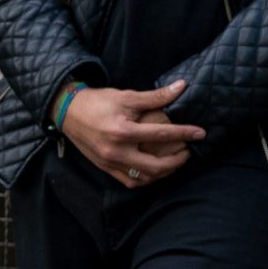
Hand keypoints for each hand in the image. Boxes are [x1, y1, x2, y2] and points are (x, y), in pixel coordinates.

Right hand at [61, 82, 206, 187]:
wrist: (67, 112)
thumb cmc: (98, 102)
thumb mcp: (127, 96)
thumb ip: (156, 96)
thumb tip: (182, 86)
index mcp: (123, 132)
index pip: (161, 135)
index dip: (184, 134)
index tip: (200, 133)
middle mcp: (116, 151)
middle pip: (156, 167)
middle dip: (177, 161)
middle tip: (187, 152)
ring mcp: (109, 162)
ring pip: (144, 178)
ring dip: (163, 173)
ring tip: (173, 161)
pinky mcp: (104, 167)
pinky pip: (129, 182)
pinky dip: (145, 179)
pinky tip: (153, 170)